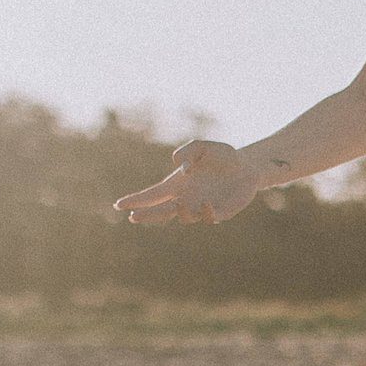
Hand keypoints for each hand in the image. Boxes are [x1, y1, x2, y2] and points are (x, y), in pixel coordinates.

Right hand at [115, 140, 264, 226]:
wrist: (247, 166)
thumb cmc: (222, 156)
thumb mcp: (203, 147)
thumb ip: (188, 152)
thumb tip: (181, 168)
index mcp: (177, 184)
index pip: (152, 194)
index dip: (135, 200)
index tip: (118, 205)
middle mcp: (186, 198)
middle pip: (161, 211)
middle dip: (147, 215)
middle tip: (133, 217)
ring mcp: (201, 207)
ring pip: (184, 217)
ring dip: (180, 212)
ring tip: (180, 205)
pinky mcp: (218, 213)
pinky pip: (207, 218)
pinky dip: (205, 213)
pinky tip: (207, 203)